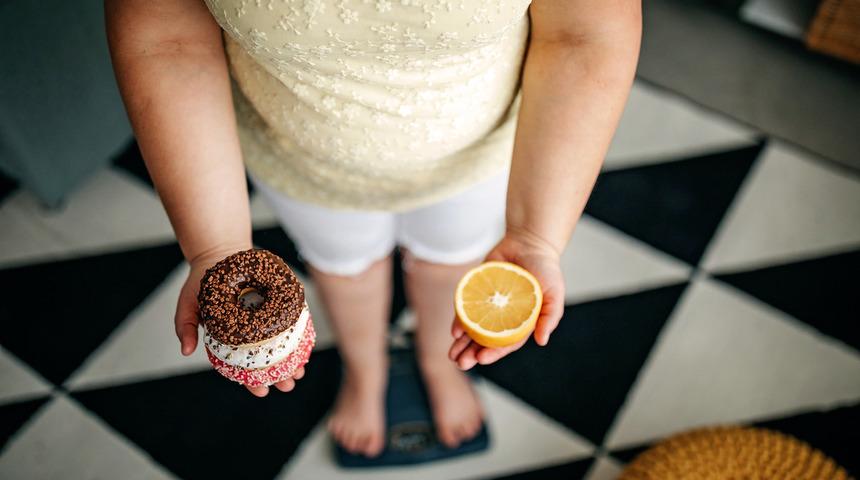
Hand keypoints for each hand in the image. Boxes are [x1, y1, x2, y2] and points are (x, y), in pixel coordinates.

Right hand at [175, 247, 305, 396]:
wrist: (219, 253)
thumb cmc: (201, 282)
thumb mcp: (188, 304)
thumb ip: (185, 326)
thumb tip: (186, 351)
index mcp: (230, 340)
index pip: (242, 367)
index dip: (252, 381)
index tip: (263, 392)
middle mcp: (248, 333)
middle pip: (266, 360)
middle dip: (278, 375)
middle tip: (288, 385)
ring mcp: (263, 319)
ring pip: (280, 345)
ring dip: (292, 359)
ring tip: (300, 371)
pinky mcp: (276, 304)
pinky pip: (290, 322)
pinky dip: (298, 334)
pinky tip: (306, 345)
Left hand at [448, 228, 564, 369]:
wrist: (529, 242)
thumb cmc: (546, 269)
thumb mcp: (554, 293)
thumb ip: (549, 316)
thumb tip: (542, 341)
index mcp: (521, 322)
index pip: (506, 343)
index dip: (495, 352)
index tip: (481, 359)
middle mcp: (503, 317)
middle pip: (486, 340)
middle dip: (473, 354)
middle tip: (462, 364)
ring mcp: (489, 305)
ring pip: (473, 329)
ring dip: (463, 344)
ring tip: (452, 356)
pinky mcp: (477, 290)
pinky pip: (466, 309)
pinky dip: (460, 321)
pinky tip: (454, 332)